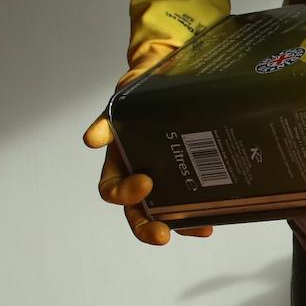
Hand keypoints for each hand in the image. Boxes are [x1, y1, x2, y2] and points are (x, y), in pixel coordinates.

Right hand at [82, 42, 212, 246]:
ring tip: (199, 228)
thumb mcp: (122, 102)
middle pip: (137, 211)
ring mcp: (166, 177)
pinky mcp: (190, 174)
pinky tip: (213, 220)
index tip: (145, 185)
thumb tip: (92, 140)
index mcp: (120, 160)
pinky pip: (192, 199)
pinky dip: (198, 213)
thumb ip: (107, 121)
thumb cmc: (140, 91)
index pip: (113, 190)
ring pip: (166, 211)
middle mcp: (140, 173)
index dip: (124, 195)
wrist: (169, 71)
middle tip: (161, 234)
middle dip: (147, 226)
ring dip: (179, 225)